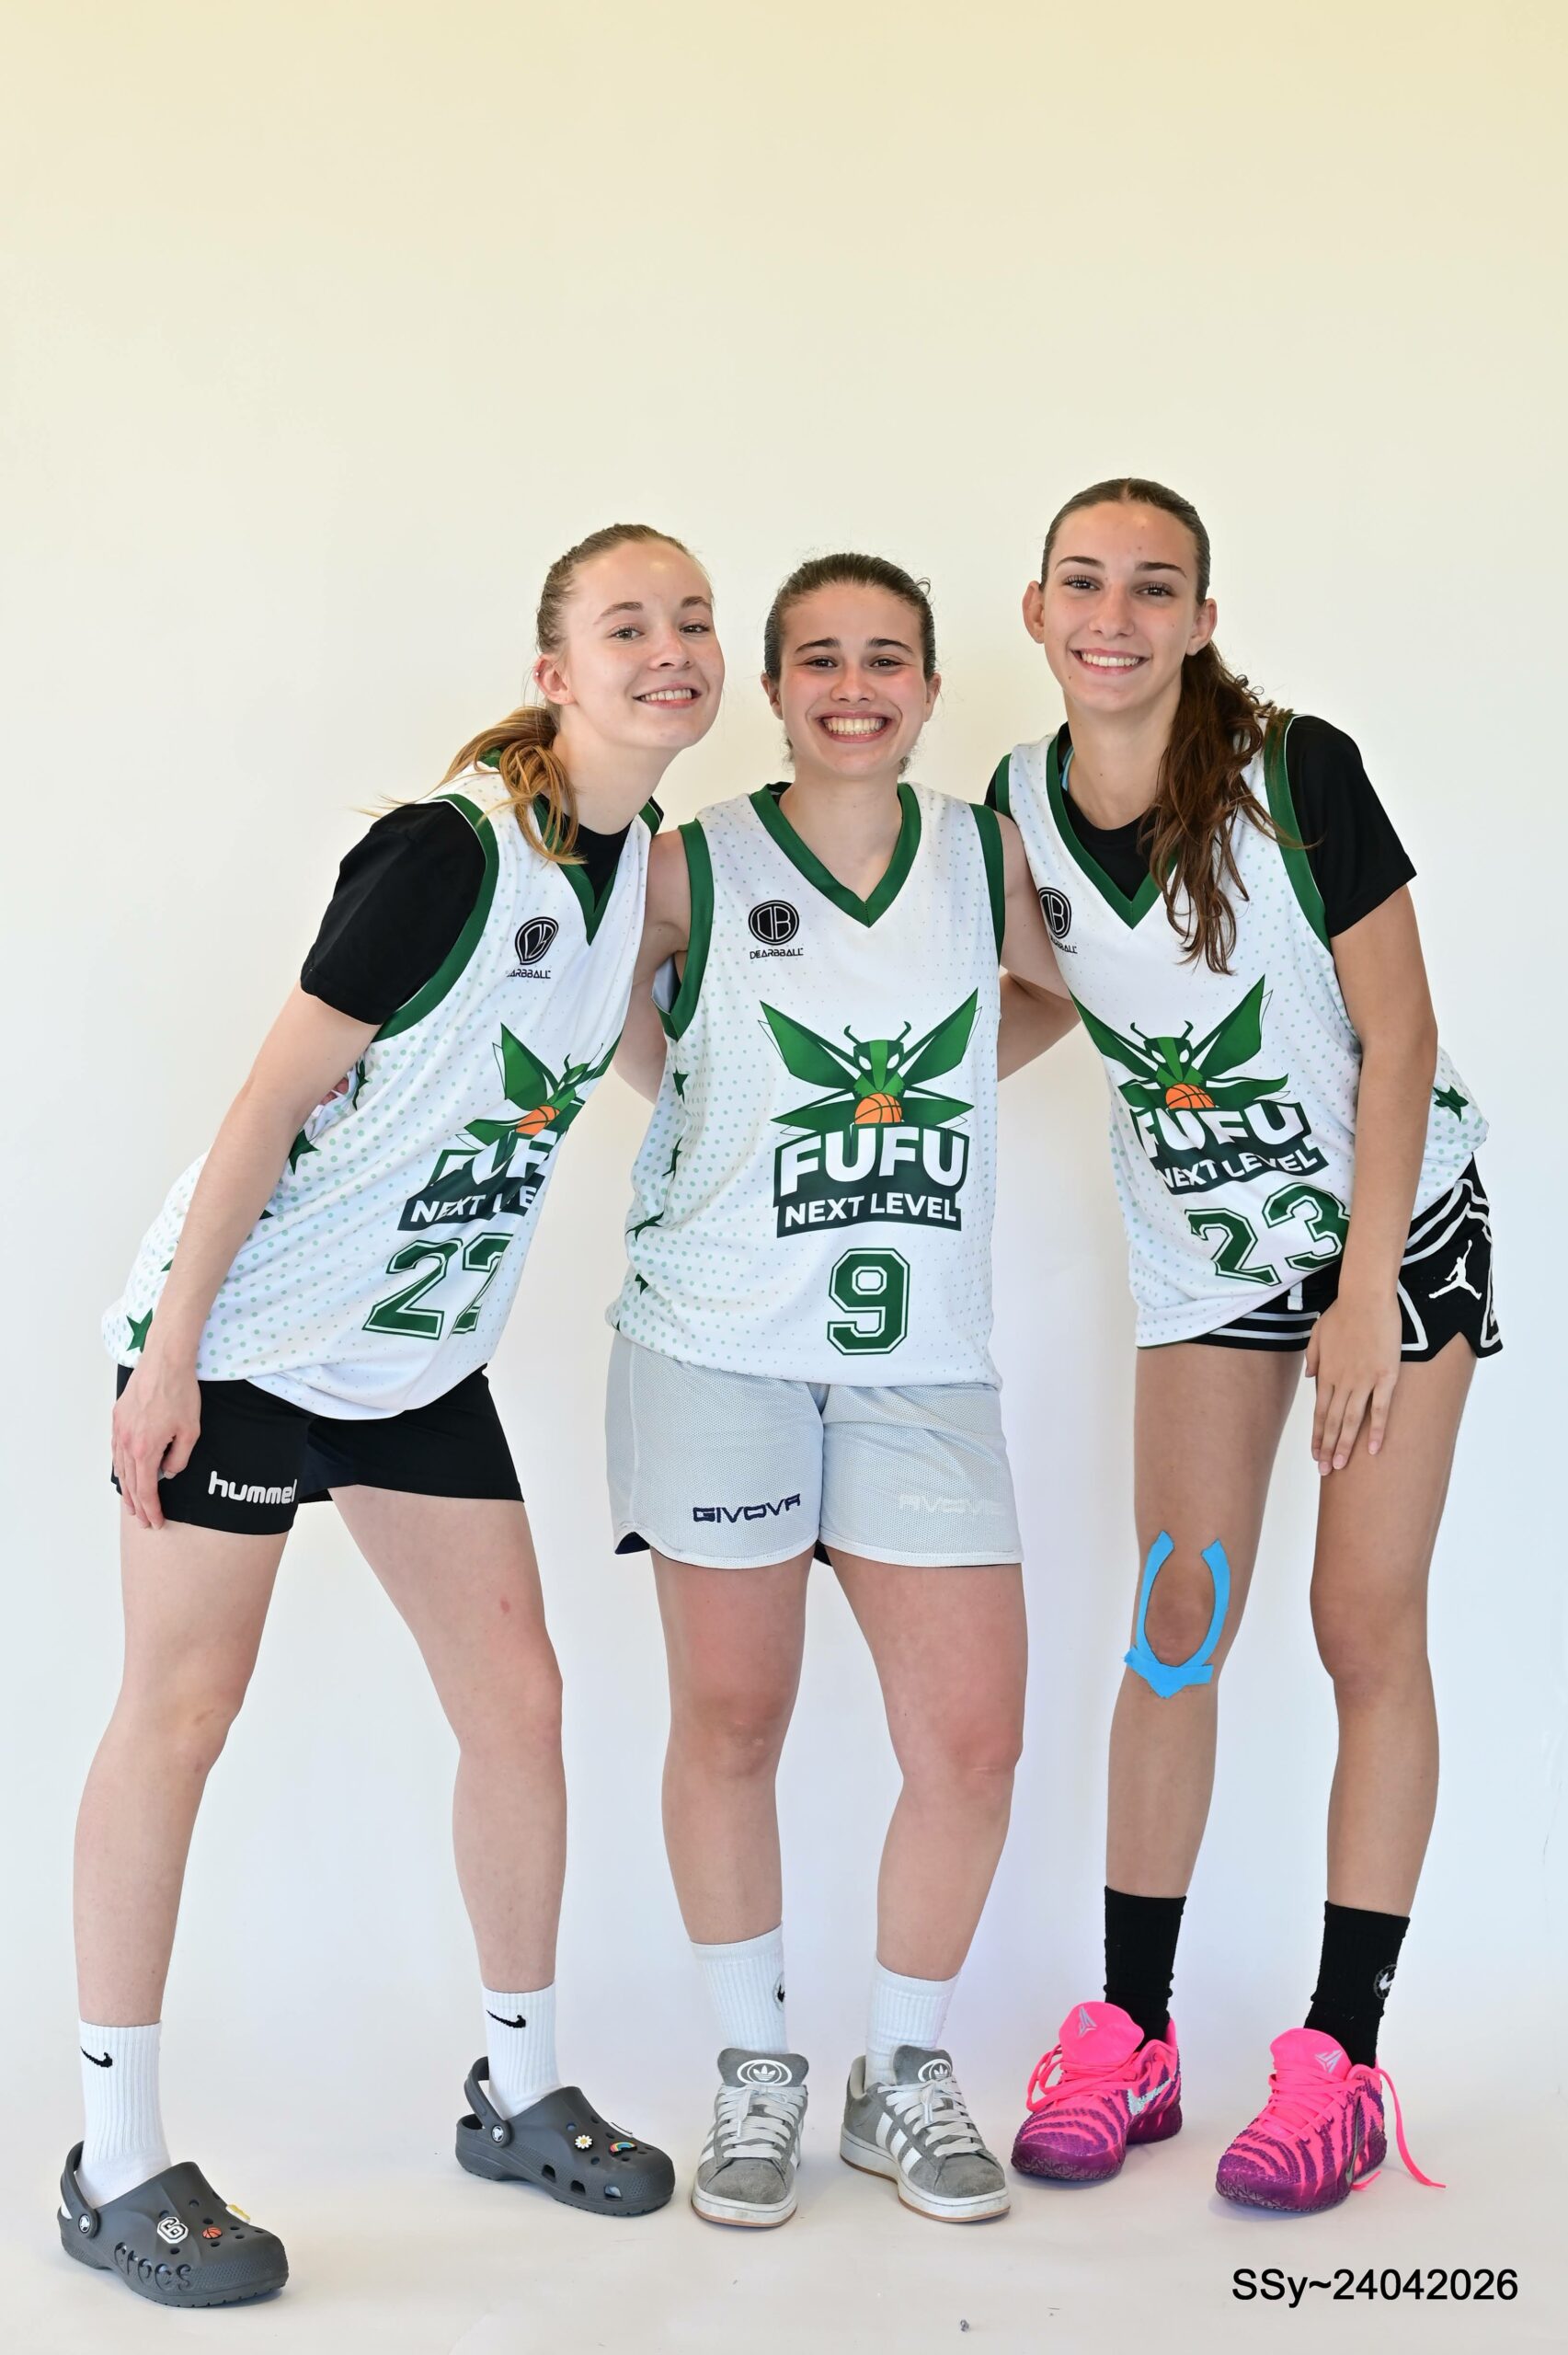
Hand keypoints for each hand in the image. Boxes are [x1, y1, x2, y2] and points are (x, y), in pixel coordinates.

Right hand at [112, 1352, 201, 1529]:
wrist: (164, 1362)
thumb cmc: (180, 1392)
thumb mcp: (190, 1431)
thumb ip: (179, 1458)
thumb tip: (169, 1473)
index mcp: (145, 1449)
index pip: (146, 1489)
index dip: (151, 1508)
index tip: (155, 1521)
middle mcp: (127, 1442)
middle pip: (130, 1483)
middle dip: (137, 1505)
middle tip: (143, 1520)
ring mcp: (119, 1430)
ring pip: (120, 1468)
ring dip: (126, 1489)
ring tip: (131, 1505)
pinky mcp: (118, 1418)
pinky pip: (115, 1450)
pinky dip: (120, 1467)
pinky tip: (124, 1474)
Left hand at [1304, 1289, 1401, 1472]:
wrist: (1365, 1297)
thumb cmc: (1343, 1310)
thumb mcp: (1318, 1333)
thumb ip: (1313, 1357)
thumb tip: (1310, 1377)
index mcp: (1326, 1372)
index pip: (1319, 1411)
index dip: (1318, 1434)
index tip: (1314, 1453)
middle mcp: (1342, 1381)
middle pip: (1333, 1421)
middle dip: (1327, 1447)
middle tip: (1324, 1470)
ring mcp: (1363, 1380)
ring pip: (1352, 1420)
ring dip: (1345, 1445)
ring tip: (1340, 1466)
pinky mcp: (1385, 1376)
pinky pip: (1380, 1409)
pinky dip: (1375, 1431)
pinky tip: (1373, 1450)